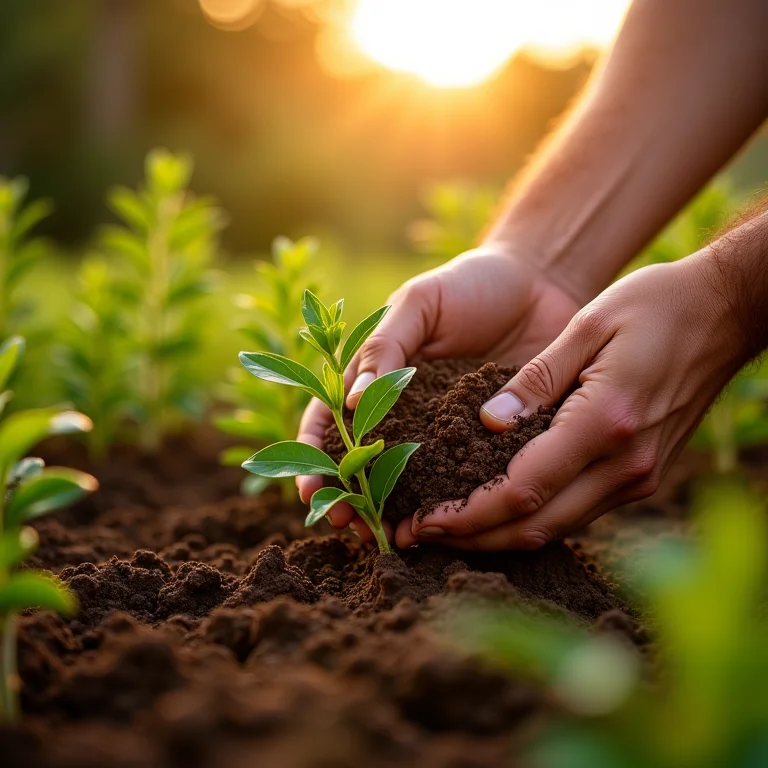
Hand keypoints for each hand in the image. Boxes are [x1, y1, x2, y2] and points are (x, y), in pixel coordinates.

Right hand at [296, 247, 582, 542]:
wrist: (543, 286)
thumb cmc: (471, 286)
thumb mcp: (420, 304)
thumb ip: (385, 345)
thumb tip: (350, 401)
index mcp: (377, 379)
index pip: (332, 424)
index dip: (315, 459)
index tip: (310, 491)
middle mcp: (405, 415)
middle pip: (364, 466)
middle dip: (350, 499)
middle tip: (348, 526)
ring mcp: (446, 435)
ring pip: (409, 485)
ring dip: (392, 513)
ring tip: (388, 537)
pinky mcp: (488, 446)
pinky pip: (465, 481)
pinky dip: (451, 507)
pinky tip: (445, 526)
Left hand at [398, 253, 743, 549]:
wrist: (725, 313)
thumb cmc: (655, 307)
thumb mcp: (587, 326)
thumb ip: (534, 381)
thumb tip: (488, 424)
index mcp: (605, 423)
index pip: (523, 489)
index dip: (468, 513)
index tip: (425, 519)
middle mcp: (625, 465)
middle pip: (536, 525)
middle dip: (473, 538)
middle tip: (421, 535)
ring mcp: (638, 476)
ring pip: (557, 528)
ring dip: (499, 535)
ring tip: (448, 529)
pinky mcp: (641, 475)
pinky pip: (577, 512)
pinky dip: (532, 519)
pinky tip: (497, 510)